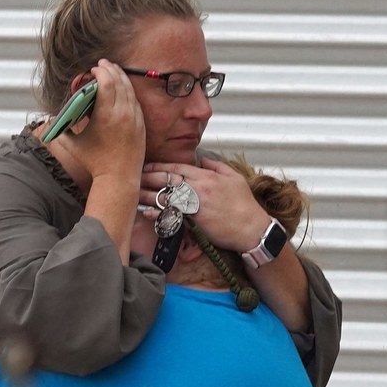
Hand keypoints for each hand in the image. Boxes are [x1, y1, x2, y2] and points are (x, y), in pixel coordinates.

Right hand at [45, 60, 143, 186]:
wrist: (118, 178)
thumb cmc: (94, 162)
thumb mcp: (72, 143)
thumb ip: (62, 128)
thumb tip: (54, 118)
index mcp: (106, 114)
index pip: (106, 83)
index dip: (100, 72)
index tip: (93, 70)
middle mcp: (122, 113)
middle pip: (119, 82)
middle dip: (110, 69)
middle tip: (103, 64)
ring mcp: (134, 118)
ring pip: (129, 90)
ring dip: (121, 77)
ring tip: (113, 70)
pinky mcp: (141, 125)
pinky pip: (135, 101)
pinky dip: (128, 91)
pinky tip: (123, 88)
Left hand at [144, 155, 271, 254]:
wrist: (251, 228)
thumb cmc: (244, 205)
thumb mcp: (235, 178)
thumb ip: (217, 166)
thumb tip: (203, 159)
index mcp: (207, 176)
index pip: (178, 168)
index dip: (160, 166)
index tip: (148, 166)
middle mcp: (199, 188)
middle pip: (168, 180)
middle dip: (149, 177)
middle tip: (135, 176)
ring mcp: (195, 205)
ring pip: (166, 196)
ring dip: (148, 194)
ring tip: (134, 193)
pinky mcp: (195, 221)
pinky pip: (172, 215)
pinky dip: (159, 213)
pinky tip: (147, 211)